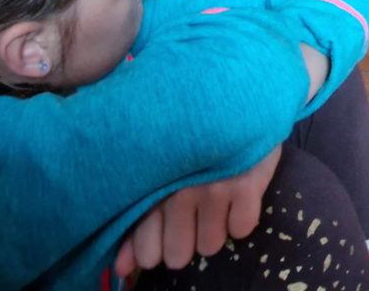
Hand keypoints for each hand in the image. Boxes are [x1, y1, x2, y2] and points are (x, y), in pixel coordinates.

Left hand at [114, 144, 281, 276]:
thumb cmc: (189, 142)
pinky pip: (241, 229)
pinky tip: (239, 196)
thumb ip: (137, 225)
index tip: (168, 231)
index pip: (147, 251)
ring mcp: (214, 190)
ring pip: (210, 245)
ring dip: (216, 229)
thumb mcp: (157, 179)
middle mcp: (178, 194)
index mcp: (152, 190)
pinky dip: (242, 218)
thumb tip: (121, 271)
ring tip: (219, 202)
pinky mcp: (247, 185)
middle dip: (187, 241)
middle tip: (195, 216)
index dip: (159, 249)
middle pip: (178, 256)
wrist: (235, 97)